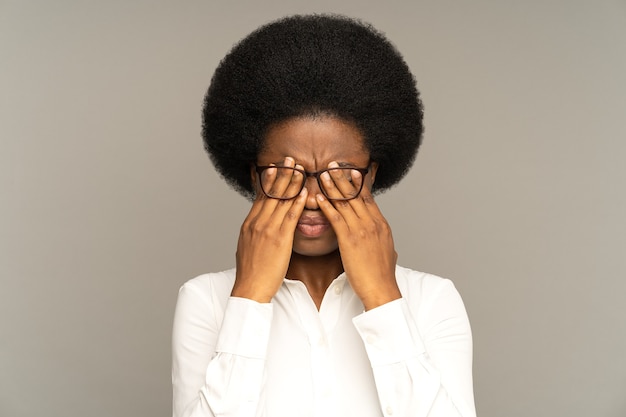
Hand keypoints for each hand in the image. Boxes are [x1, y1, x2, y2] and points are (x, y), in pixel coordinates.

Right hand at [231, 157, 306, 302]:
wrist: (249, 288)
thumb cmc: (251, 272)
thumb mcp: (248, 246)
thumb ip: (255, 232)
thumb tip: (258, 224)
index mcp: (250, 223)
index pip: (261, 196)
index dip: (269, 180)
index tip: (275, 166)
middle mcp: (257, 222)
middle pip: (270, 193)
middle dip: (281, 174)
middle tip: (289, 159)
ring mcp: (268, 230)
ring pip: (280, 201)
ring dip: (291, 183)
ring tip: (299, 168)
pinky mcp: (279, 240)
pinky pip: (290, 218)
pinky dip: (297, 203)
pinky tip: (305, 193)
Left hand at [316, 162, 400, 309]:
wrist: (381, 289)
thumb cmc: (382, 274)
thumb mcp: (387, 250)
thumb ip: (382, 238)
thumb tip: (383, 235)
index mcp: (380, 223)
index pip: (368, 197)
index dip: (358, 182)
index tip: (351, 170)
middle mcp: (372, 222)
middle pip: (357, 194)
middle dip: (344, 178)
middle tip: (334, 164)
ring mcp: (362, 230)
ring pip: (345, 203)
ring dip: (333, 187)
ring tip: (323, 174)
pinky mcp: (350, 240)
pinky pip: (336, 218)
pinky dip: (327, 206)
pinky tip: (318, 198)